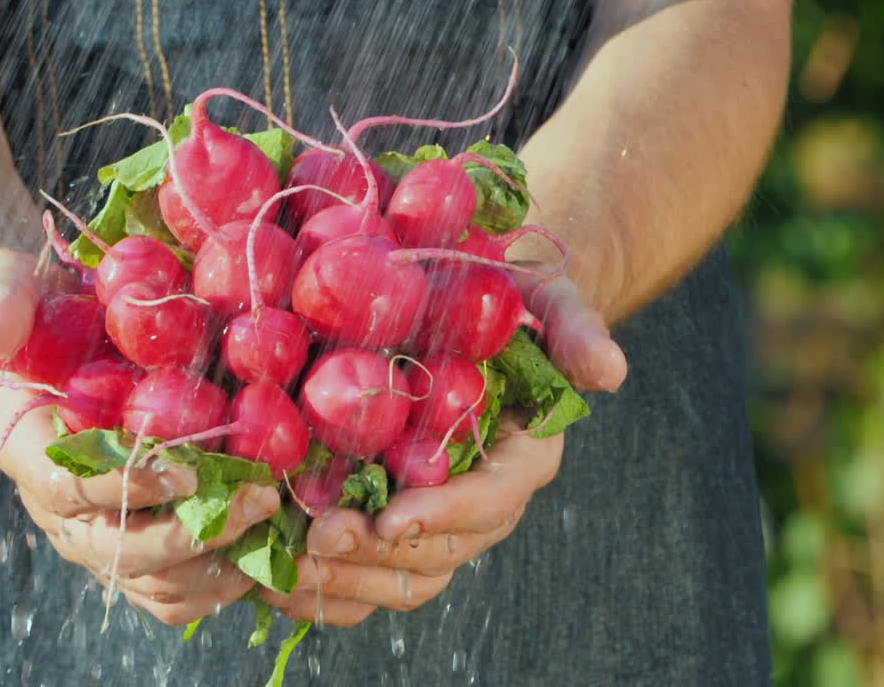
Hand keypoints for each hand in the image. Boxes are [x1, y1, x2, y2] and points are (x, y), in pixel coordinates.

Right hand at [0, 248, 281, 625]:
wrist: (50, 344)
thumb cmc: (35, 312)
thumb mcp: (4, 287)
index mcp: (28, 453)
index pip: (69, 490)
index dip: (126, 486)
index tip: (187, 468)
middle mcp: (60, 508)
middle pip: (119, 551)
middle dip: (190, 534)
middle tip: (257, 498)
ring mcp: (99, 533)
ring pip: (153, 582)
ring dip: (213, 566)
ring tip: (273, 526)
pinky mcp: (136, 542)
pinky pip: (172, 591)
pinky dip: (217, 584)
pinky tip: (267, 550)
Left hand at [262, 274, 627, 626]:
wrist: (467, 312)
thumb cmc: (507, 300)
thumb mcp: (548, 298)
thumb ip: (578, 328)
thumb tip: (610, 372)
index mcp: (521, 458)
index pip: (491, 500)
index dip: (445, 513)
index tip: (392, 516)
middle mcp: (481, 500)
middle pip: (440, 552)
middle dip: (380, 552)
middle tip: (319, 536)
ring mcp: (436, 518)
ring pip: (401, 576)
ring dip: (345, 578)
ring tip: (286, 563)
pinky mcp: (392, 518)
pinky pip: (366, 575)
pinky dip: (326, 585)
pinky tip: (272, 575)